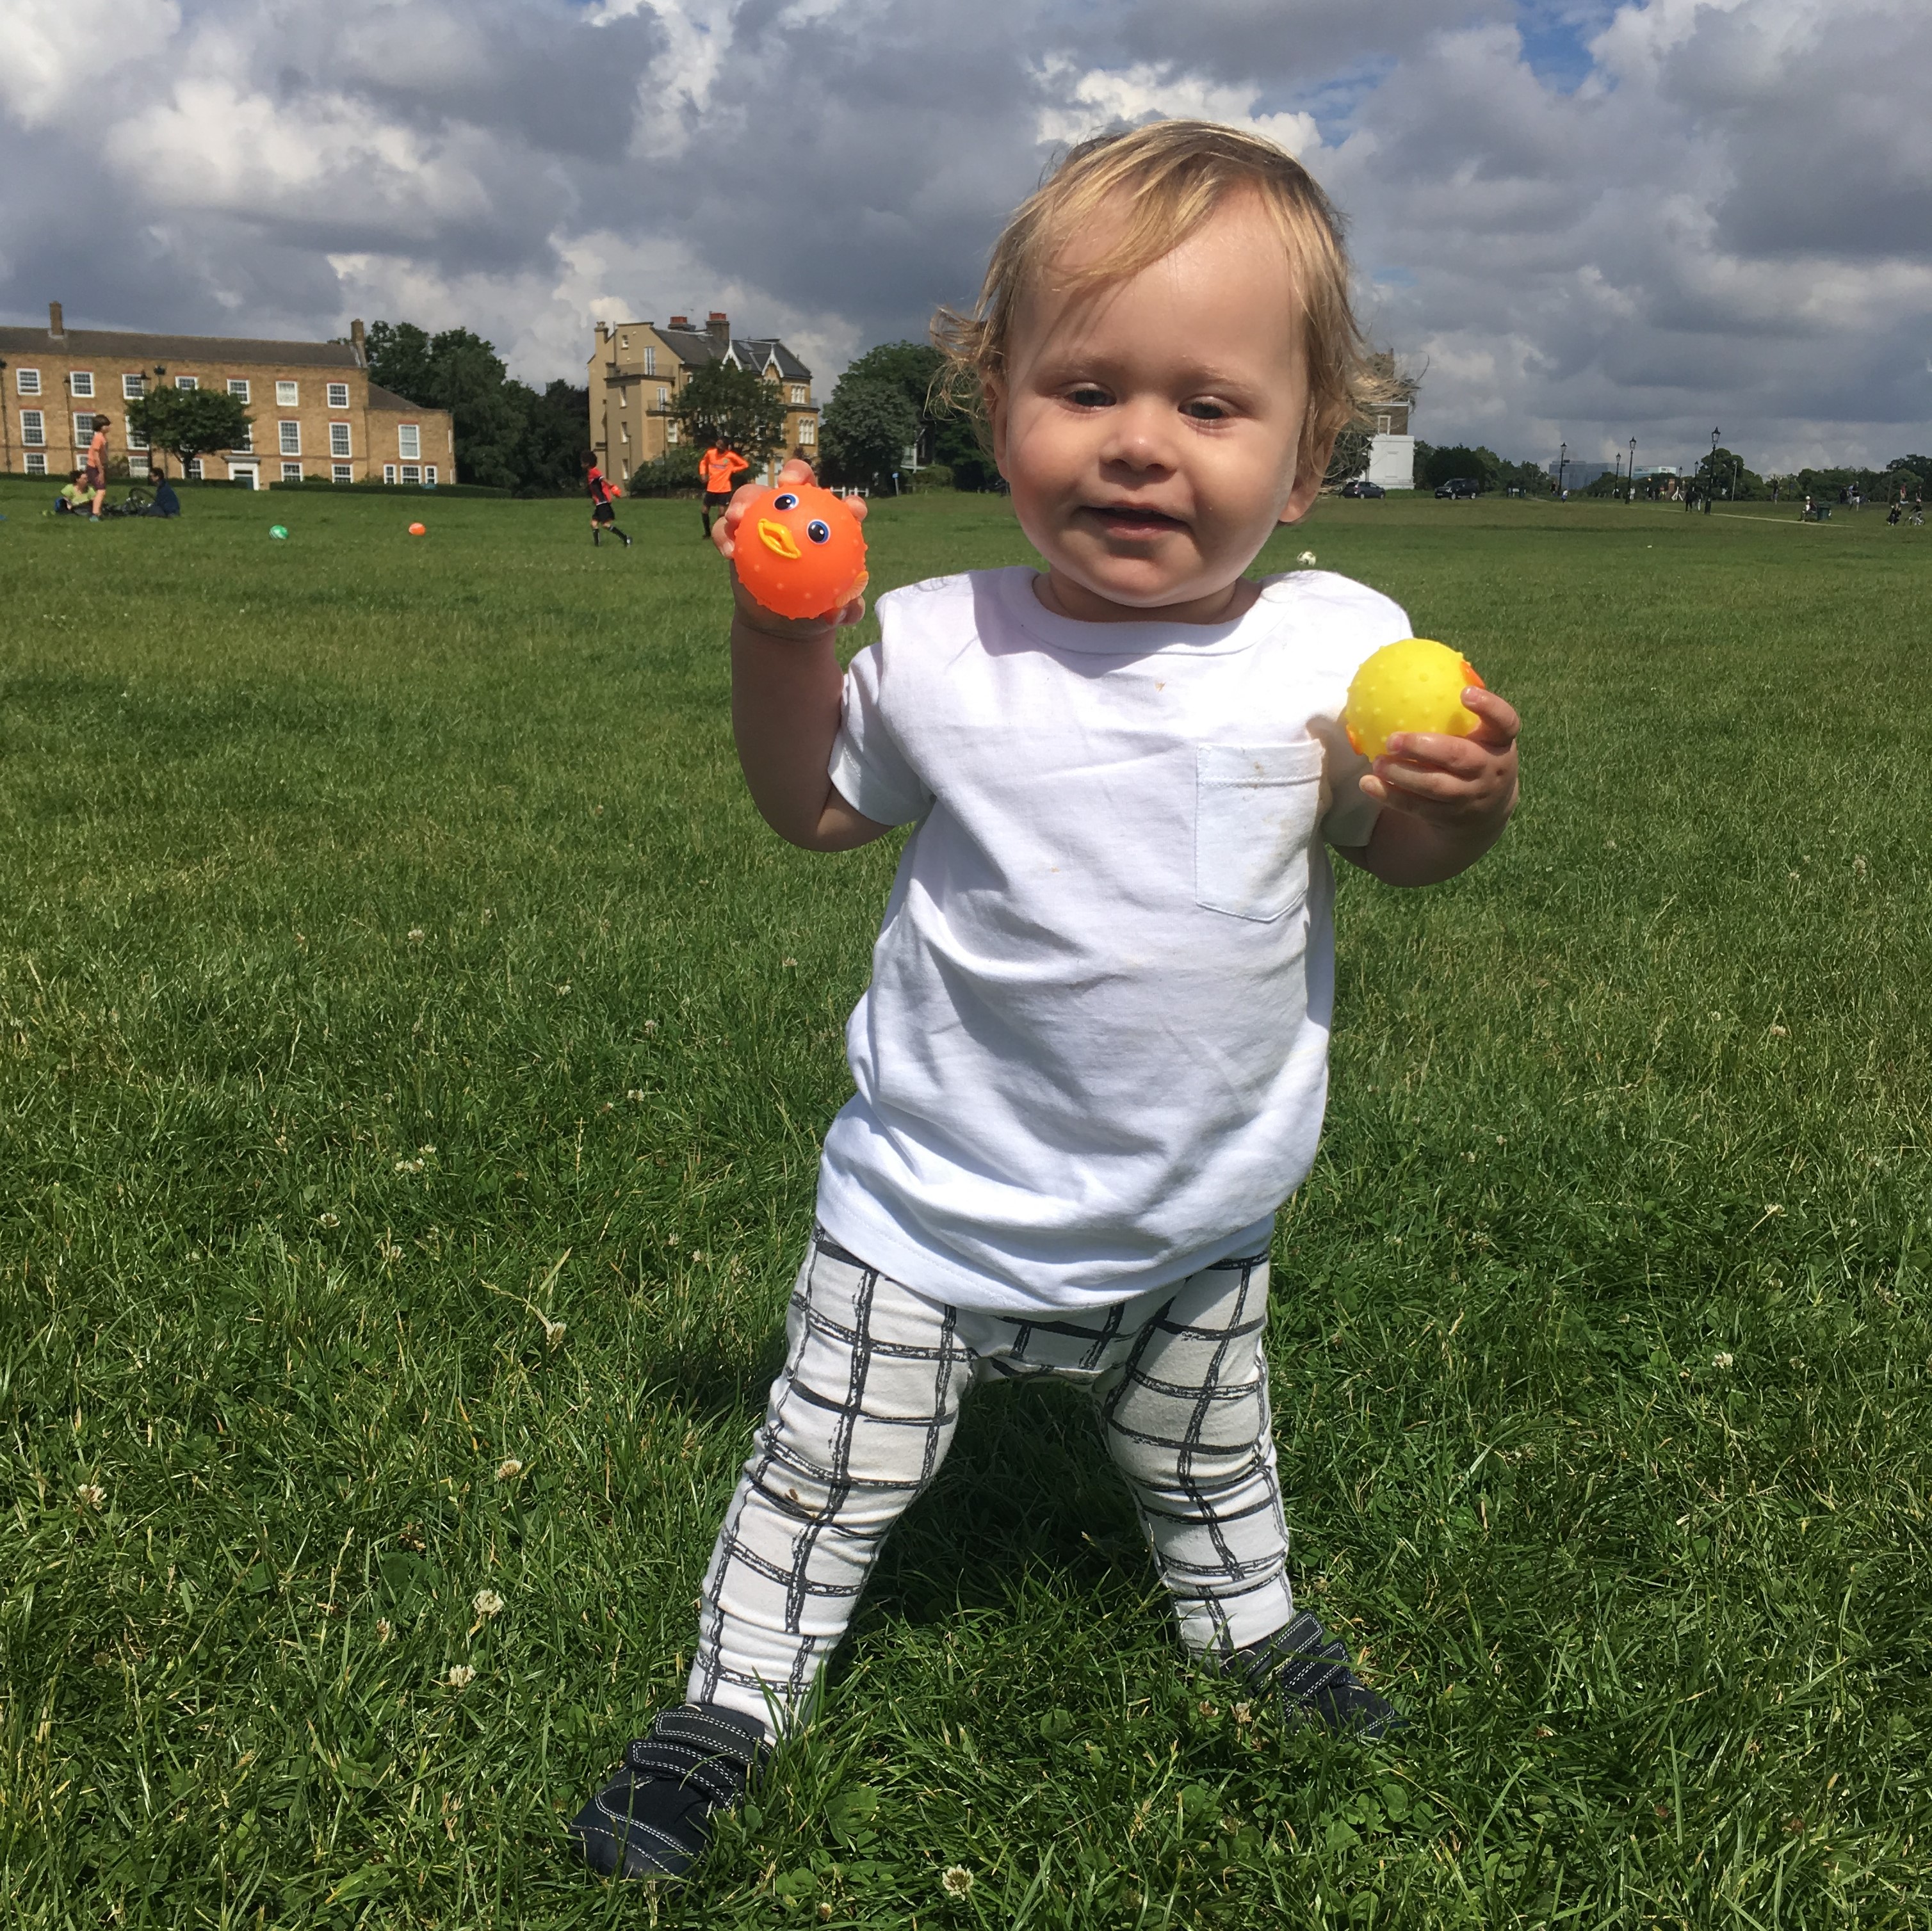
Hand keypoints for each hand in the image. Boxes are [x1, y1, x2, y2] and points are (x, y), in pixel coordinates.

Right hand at [713, 457, 869, 640]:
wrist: (780, 622)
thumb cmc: (812, 609)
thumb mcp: (834, 613)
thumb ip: (846, 611)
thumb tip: (843, 611)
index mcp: (827, 526)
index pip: (844, 509)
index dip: (851, 505)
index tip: (852, 511)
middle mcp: (795, 514)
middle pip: (796, 482)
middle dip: (795, 473)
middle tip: (788, 485)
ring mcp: (762, 520)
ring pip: (752, 496)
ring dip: (744, 499)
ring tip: (739, 516)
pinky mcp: (736, 533)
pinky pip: (725, 529)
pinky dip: (724, 535)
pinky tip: (728, 552)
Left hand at [1360, 685, 1519, 831]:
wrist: (1487, 812)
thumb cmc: (1475, 755)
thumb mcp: (1481, 735)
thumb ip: (1459, 710)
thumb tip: (1422, 666)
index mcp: (1500, 742)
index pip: (1505, 722)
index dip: (1488, 707)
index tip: (1464, 693)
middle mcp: (1490, 770)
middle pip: (1461, 757)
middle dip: (1427, 748)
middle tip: (1394, 738)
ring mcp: (1471, 796)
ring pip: (1436, 786)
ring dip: (1403, 775)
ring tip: (1377, 761)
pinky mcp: (1450, 817)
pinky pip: (1417, 807)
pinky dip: (1391, 795)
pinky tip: (1368, 784)